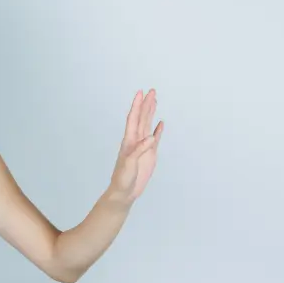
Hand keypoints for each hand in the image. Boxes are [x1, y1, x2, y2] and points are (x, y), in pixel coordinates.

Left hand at [108, 89, 163, 203]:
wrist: (124, 191)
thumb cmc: (122, 178)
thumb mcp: (129, 164)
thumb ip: (139, 150)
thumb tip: (150, 138)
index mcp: (129, 141)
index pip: (133, 119)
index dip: (137, 106)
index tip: (141, 93)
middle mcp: (136, 140)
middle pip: (142, 118)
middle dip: (146, 104)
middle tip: (152, 90)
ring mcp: (143, 147)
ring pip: (148, 125)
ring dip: (151, 113)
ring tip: (155, 100)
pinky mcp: (149, 154)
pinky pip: (155, 139)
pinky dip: (158, 130)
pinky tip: (160, 123)